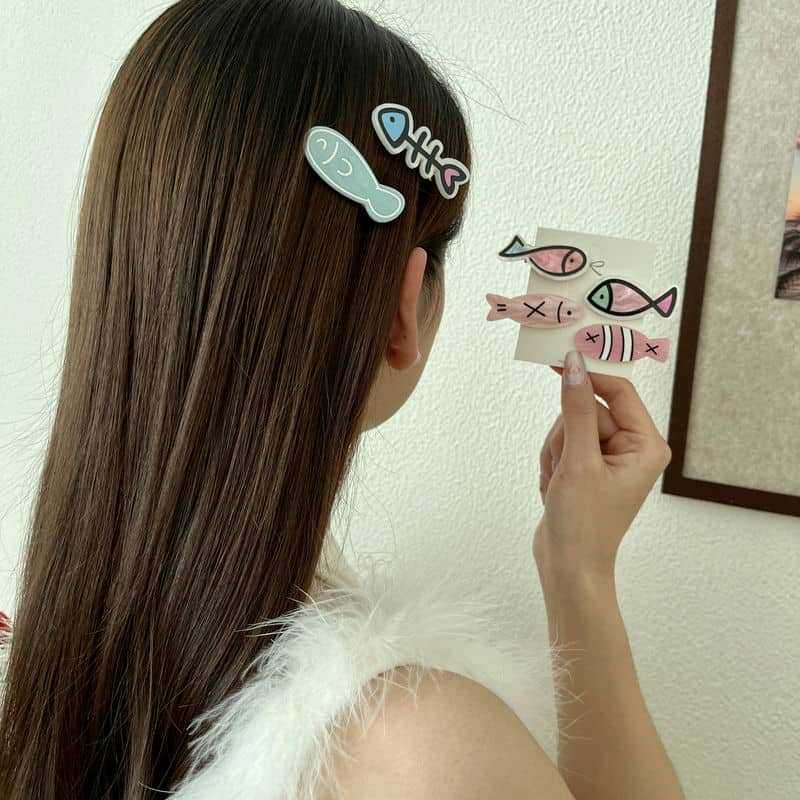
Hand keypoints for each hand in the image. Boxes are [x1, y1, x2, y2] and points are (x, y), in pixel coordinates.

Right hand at [533, 351, 671, 581]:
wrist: (568, 568)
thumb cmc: (583, 523)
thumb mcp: (579, 460)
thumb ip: (577, 408)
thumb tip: (574, 365)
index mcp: (646, 445)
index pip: (618, 391)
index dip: (588, 375)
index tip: (559, 360)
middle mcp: (632, 448)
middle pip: (587, 409)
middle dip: (566, 435)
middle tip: (565, 468)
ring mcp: (608, 458)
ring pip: (569, 426)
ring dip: (555, 452)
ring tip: (560, 484)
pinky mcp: (588, 467)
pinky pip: (561, 444)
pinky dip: (552, 462)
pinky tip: (556, 488)